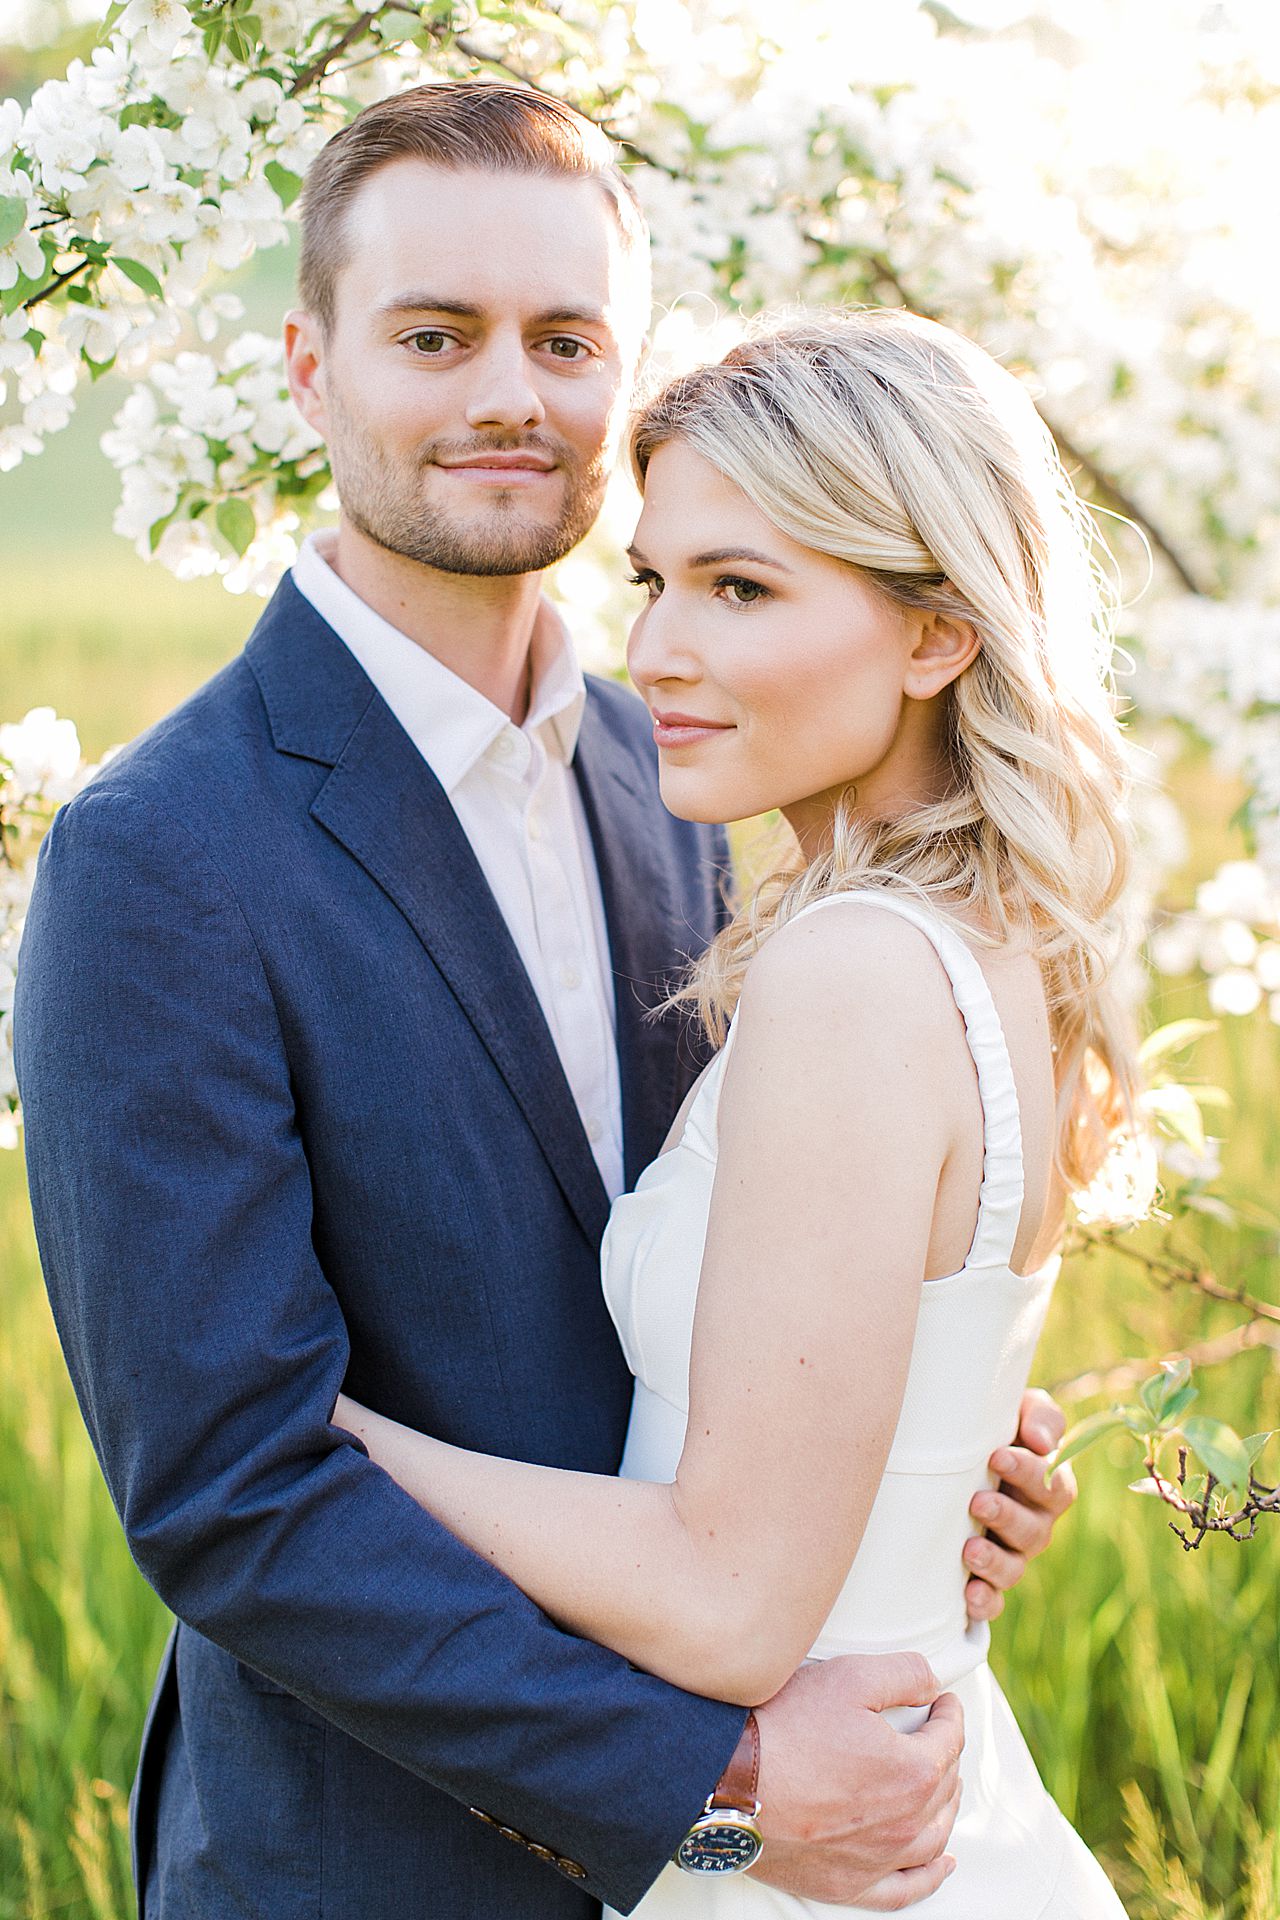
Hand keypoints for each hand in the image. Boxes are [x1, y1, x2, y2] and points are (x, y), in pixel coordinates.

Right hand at [750, 1653, 962, 1909]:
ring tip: (941, 1788)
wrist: (729, 1783)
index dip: (949, 1714)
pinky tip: (940, 1863)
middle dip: (946, 1756)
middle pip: (944, 1787)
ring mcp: (878, 1859)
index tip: (943, 1704)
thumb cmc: (785, 1730)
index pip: (949, 1739)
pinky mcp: (849, 1884)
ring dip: (944, 1808)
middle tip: (936, 1736)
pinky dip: (930, 1875)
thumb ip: (903, 1674)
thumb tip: (932, 1682)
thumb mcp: (849, 1676)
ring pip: (933, 1837)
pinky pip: (905, 1888)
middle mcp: (905, 1822)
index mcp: (912, 1771)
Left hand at [964, 1387, 1077, 1621]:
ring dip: (994, 1562)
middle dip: (1007, 1517)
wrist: (954, 1449)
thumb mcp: (1019, 1410)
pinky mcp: (985, 1578)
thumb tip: (1043, 1442)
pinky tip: (968, 1595)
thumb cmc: (994, 1427)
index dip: (1029, 1473)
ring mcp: (1010, 1553)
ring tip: (969, 1550)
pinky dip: (985, 1601)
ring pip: (1014, 1567)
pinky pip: (993, 1599)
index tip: (996, 1456)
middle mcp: (1033, 1523)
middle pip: (1033, 1530)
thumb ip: (1040, 1416)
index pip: (1052, 1485)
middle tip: (977, 1502)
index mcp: (1048, 1485)